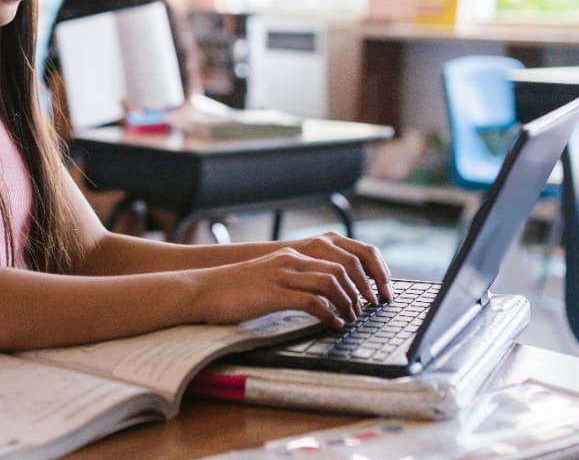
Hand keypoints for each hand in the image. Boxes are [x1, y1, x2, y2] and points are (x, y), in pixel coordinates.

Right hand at [193, 240, 389, 328]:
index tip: (374, 291)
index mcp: (292, 254)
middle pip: (342, 267)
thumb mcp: (269, 277)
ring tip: (353, 318)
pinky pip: (313, 301)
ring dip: (349, 302)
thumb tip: (320, 295)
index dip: (364, 273)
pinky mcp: (275, 293)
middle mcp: (291, 259)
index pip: (341, 255)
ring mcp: (283, 274)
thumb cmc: (234, 289)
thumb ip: (293, 279)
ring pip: (332, 282)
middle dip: (363, 289)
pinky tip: (334, 324)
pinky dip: (330, 314)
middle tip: (369, 308)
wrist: (204, 289)